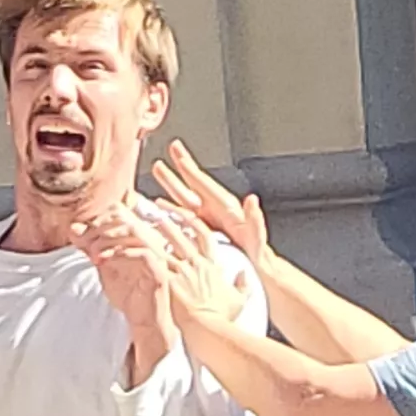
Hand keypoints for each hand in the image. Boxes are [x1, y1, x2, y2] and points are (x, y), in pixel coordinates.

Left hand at [72, 206, 184, 371]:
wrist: (142, 321)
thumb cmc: (128, 294)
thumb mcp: (103, 266)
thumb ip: (91, 247)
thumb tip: (74, 228)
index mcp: (137, 236)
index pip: (119, 210)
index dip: (98, 218)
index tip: (81, 234)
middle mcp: (149, 241)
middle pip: (125, 217)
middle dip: (100, 227)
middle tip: (84, 243)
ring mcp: (156, 255)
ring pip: (134, 231)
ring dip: (108, 239)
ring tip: (93, 254)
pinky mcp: (159, 271)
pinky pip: (143, 253)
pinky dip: (120, 253)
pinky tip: (104, 261)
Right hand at [150, 142, 269, 267]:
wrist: (253, 267)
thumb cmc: (255, 252)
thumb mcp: (256, 234)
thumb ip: (253, 217)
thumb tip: (252, 199)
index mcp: (224, 208)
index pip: (203, 184)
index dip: (190, 169)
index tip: (178, 154)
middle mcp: (213, 210)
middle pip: (191, 184)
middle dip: (180, 166)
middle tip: (171, 147)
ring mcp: (206, 219)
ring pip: (183, 197)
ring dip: (171, 182)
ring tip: (159, 167)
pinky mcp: (201, 230)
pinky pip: (182, 216)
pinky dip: (169, 208)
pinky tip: (160, 203)